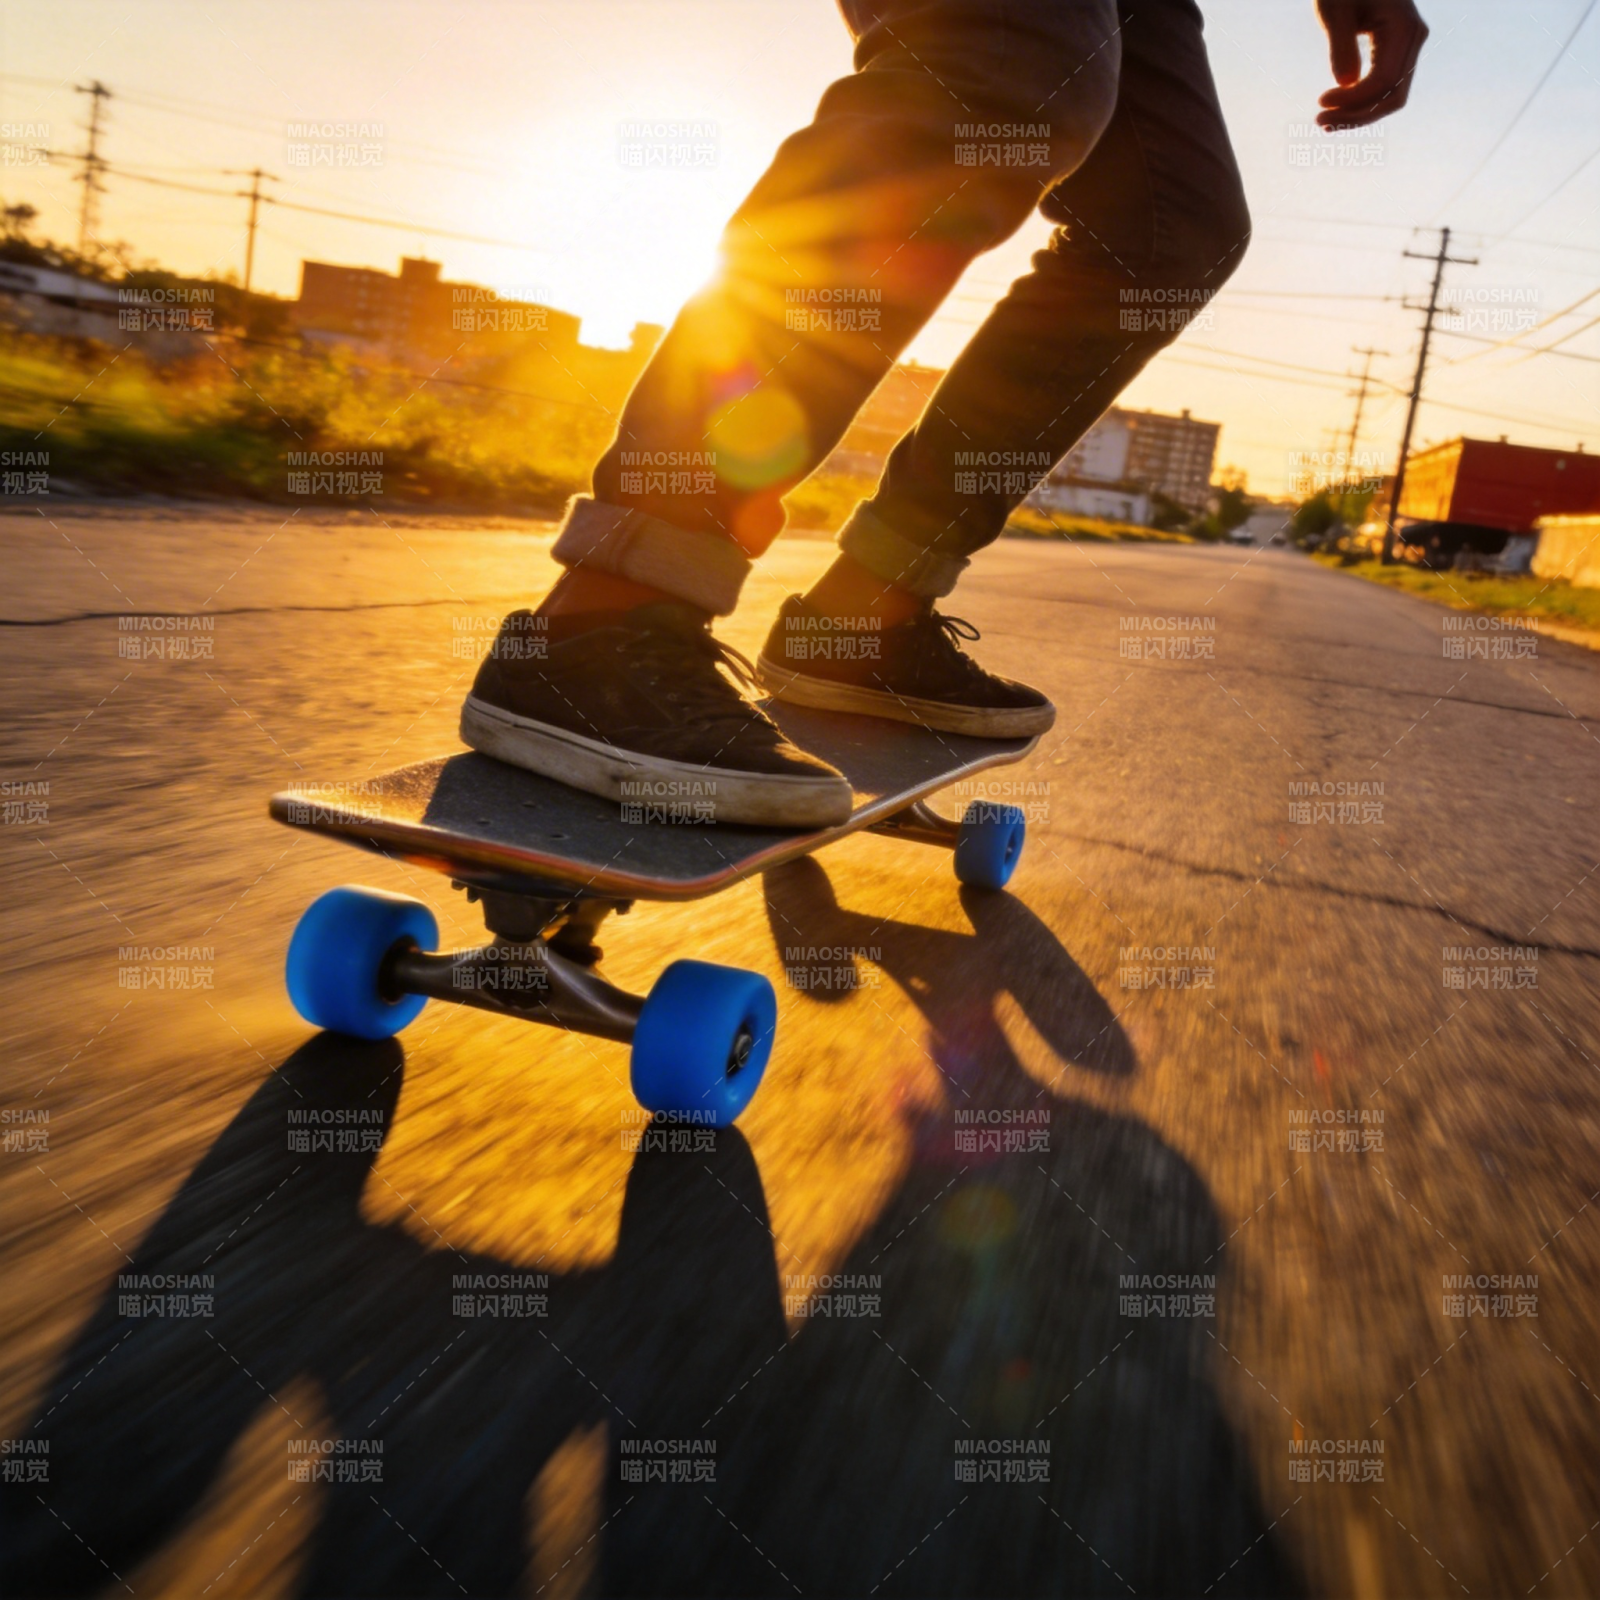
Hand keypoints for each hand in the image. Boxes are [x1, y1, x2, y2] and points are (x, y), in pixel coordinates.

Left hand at [1315, 0, 1428, 127]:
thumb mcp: (1335, 10)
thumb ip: (1341, 45)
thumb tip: (1345, 82)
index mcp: (1404, 27)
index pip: (1383, 81)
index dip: (1353, 99)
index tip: (1320, 103)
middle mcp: (1413, 39)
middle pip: (1392, 96)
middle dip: (1357, 115)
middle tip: (1320, 123)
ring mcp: (1409, 46)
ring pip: (1390, 96)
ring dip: (1358, 114)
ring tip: (1324, 122)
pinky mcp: (1397, 51)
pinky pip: (1385, 86)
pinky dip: (1362, 102)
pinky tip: (1336, 109)